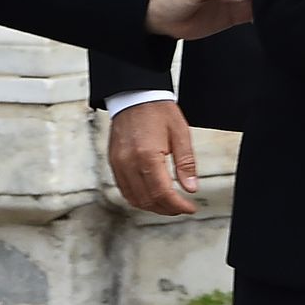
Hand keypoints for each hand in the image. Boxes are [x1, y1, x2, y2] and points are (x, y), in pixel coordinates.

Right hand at [108, 100, 198, 215]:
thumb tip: (191, 188)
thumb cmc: (157, 111)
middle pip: (147, 200)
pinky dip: (138, 198)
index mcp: (146, 155)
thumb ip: (186, 164)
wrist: (135, 96)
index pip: (162, 193)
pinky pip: (124, 189)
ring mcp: (118, 163)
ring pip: (134, 199)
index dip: (177, 206)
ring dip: (152, 206)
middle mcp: (128, 162)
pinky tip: (150, 196)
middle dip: (167, 209)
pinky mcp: (113, 162)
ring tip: (168, 204)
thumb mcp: (180, 134)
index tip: (189, 208)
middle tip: (181, 208)